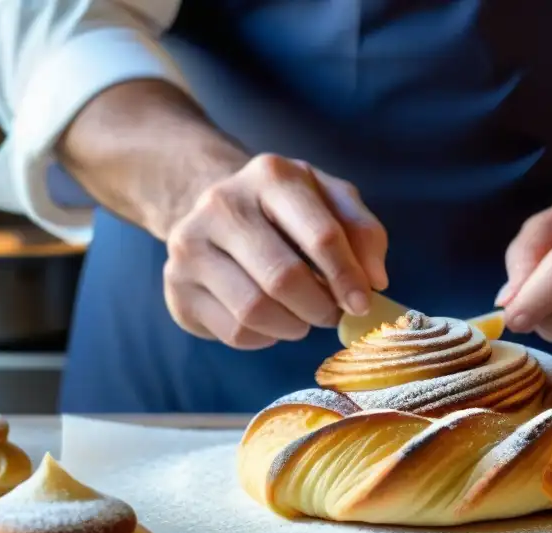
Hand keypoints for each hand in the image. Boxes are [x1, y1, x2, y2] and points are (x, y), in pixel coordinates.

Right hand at [164, 154, 387, 348]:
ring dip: (294, 326)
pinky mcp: (176, 285)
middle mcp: (222, 203)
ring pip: (255, 310)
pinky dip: (265, 336)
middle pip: (284, 278)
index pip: (322, 236)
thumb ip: (364, 234)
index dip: (348, 278)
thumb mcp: (332, 203)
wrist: (217, 210)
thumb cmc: (289, 212)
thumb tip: (375, 282)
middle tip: (332, 315)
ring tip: (303, 317)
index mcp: (271, 176)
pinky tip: (271, 320)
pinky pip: (234, 332)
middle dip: (320, 307)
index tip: (362, 304)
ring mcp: (189, 244)